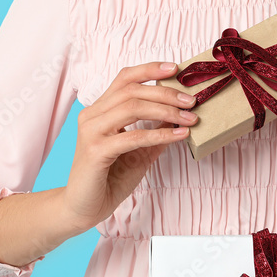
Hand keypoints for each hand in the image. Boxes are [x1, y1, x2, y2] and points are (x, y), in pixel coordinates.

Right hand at [61, 61, 197, 231]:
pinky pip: (133, 136)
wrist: (84, 208)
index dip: (150, 69)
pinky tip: (179, 136)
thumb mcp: (139, 153)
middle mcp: (92, 115)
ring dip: (166, 111)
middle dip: (166, 93)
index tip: (176, 69)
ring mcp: (91, 131)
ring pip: (132, 107)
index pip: (124, 79)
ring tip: (191, 118)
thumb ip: (155, 134)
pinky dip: (160, 135)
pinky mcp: (96, 151)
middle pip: (132, 90)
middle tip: (192, 101)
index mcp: (100, 110)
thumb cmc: (109, 179)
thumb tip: (181, 119)